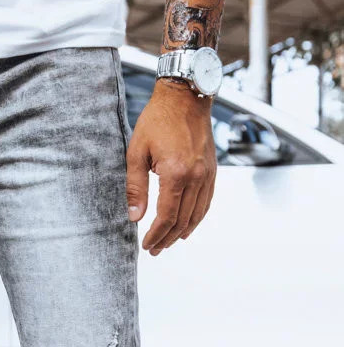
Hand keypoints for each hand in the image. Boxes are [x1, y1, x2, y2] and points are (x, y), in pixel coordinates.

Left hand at [126, 80, 216, 255]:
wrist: (186, 96)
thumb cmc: (157, 120)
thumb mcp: (137, 152)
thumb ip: (135, 187)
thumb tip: (134, 217)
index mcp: (175, 174)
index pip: (166, 217)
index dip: (155, 235)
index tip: (146, 246)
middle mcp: (196, 177)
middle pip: (182, 221)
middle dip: (167, 239)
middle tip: (154, 250)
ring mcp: (207, 174)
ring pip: (196, 215)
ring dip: (181, 233)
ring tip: (168, 243)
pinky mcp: (212, 170)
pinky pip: (206, 203)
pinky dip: (197, 219)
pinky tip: (187, 228)